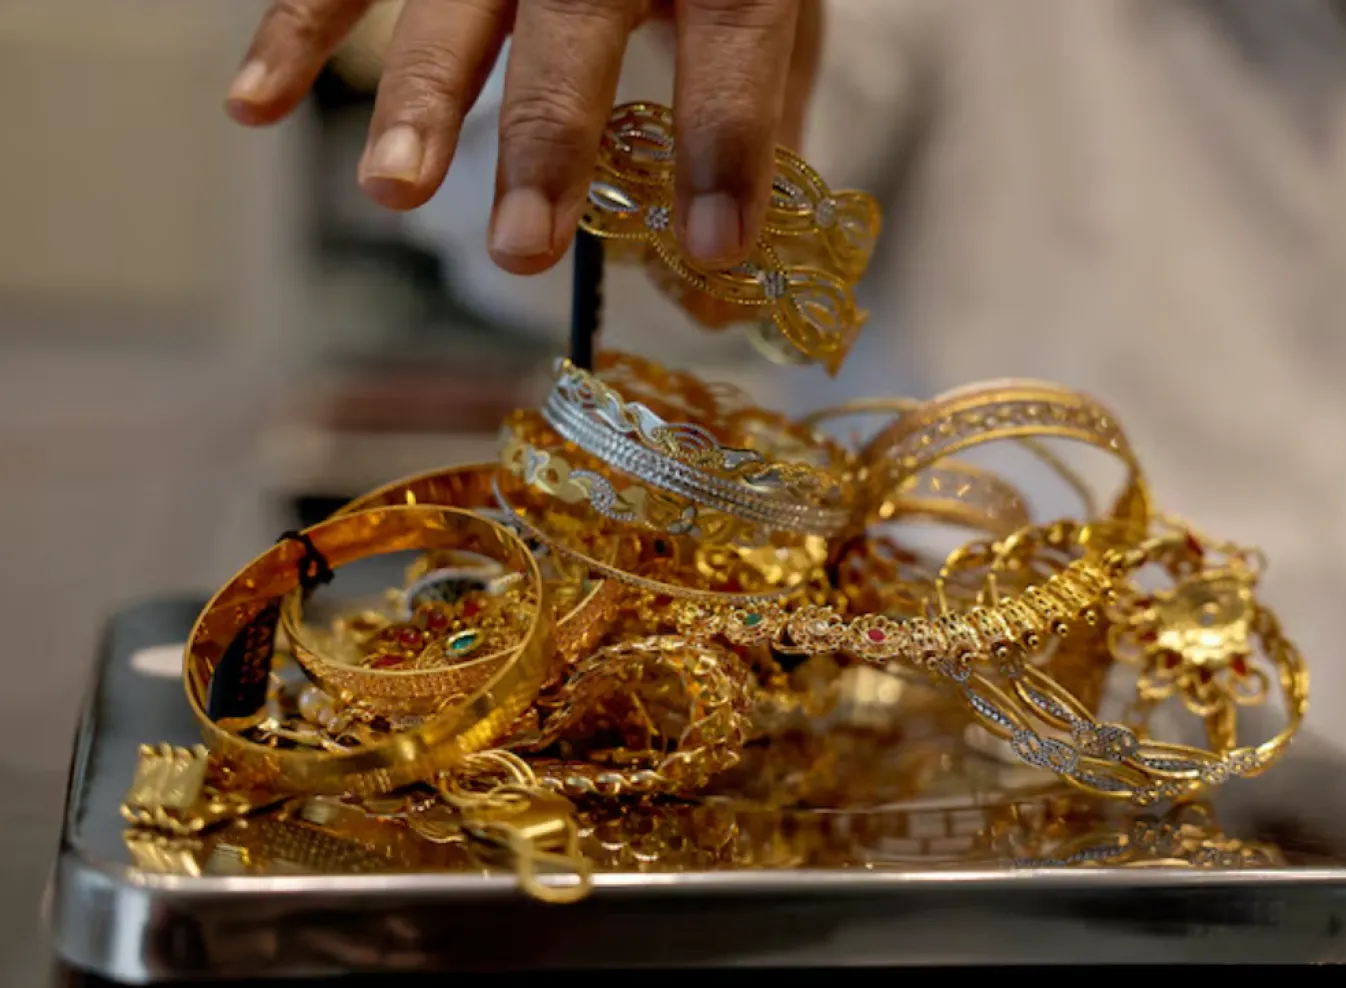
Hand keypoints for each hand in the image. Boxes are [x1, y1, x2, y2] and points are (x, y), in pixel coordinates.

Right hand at [226, 0, 822, 275]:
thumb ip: (757, 114)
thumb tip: (716, 281)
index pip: (734, 38)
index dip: (728, 142)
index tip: (713, 248)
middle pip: (574, 27)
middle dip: (547, 140)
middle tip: (522, 249)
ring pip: (452, 6)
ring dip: (418, 99)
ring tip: (397, 191)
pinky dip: (296, 30)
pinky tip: (255, 106)